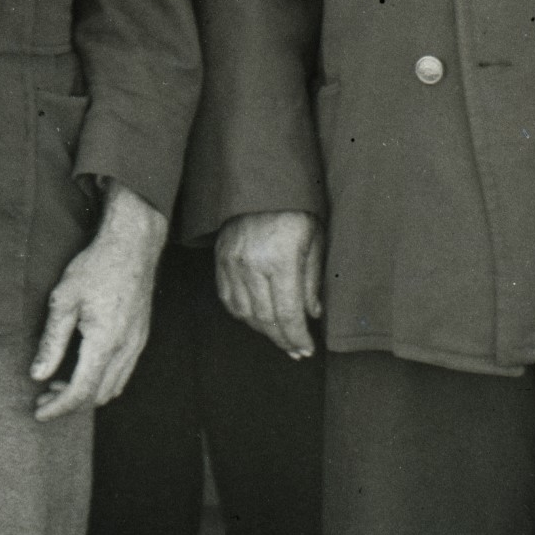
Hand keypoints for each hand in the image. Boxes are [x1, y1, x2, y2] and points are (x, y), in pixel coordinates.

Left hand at [33, 183, 168, 420]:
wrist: (133, 242)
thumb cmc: (96, 266)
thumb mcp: (64, 300)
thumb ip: (52, 341)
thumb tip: (38, 375)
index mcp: (105, 342)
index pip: (81, 392)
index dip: (58, 408)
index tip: (39, 411)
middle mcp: (125, 349)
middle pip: (97, 396)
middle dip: (69, 403)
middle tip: (44, 395)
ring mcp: (137, 344)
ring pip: (112, 388)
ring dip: (86, 393)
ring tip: (59, 382)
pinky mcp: (140, 336)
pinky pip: (123, 373)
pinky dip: (101, 381)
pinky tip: (84, 367)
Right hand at [215, 209, 323, 359]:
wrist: (261, 184)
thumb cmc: (295, 210)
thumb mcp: (314, 240)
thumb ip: (312, 280)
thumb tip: (312, 314)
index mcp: (281, 259)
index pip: (288, 313)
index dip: (297, 336)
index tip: (306, 349)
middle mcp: (253, 265)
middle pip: (265, 318)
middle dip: (282, 339)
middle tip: (295, 351)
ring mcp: (232, 263)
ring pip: (245, 313)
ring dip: (263, 331)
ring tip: (279, 338)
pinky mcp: (220, 260)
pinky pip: (228, 299)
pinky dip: (243, 315)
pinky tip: (257, 320)